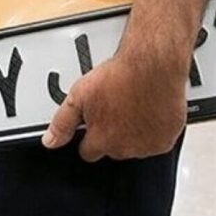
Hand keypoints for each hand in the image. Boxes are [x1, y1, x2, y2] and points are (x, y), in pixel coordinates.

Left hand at [42, 46, 187, 161]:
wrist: (152, 63)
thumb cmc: (120, 76)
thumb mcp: (79, 95)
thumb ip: (62, 122)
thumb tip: (50, 141)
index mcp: (102, 140)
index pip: (88, 152)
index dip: (89, 136)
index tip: (94, 125)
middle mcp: (125, 147)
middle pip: (113, 148)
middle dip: (112, 132)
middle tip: (115, 108)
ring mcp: (147, 144)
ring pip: (135, 146)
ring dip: (133, 132)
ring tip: (132, 105)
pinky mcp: (166, 138)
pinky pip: (157, 140)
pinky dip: (153, 130)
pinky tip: (148, 110)